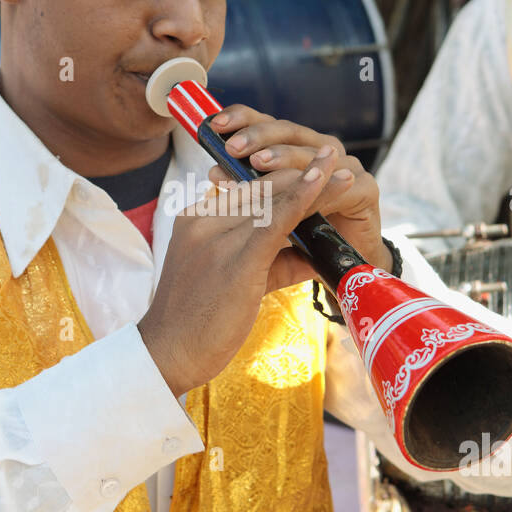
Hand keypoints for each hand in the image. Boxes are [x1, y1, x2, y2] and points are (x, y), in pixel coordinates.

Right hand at [139, 158, 338, 396]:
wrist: (168, 353)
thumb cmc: (199, 323)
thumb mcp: (234, 280)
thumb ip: (272, 262)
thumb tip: (312, 255)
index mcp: (197, 219)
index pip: (246, 189)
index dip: (282, 178)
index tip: (311, 168)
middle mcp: (204, 219)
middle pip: (262, 189)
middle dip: (301, 173)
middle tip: (335, 157)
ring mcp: (218, 236)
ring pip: (273, 200)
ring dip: (313, 183)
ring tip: (343, 170)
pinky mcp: (236, 259)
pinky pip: (275, 220)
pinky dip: (302, 198)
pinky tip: (323, 182)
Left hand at [206, 104, 391, 273]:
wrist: (349, 276)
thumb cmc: (302, 245)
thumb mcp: (267, 219)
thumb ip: (246, 191)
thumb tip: (212, 172)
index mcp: (299, 151)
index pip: (269, 125)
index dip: (243, 122)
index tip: (214, 127)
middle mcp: (324, 150)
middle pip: (287, 133)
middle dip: (258, 138)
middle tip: (231, 146)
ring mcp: (349, 166)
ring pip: (310, 154)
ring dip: (283, 156)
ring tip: (257, 161)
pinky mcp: (367, 189)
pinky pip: (339, 184)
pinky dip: (318, 187)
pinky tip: (300, 187)